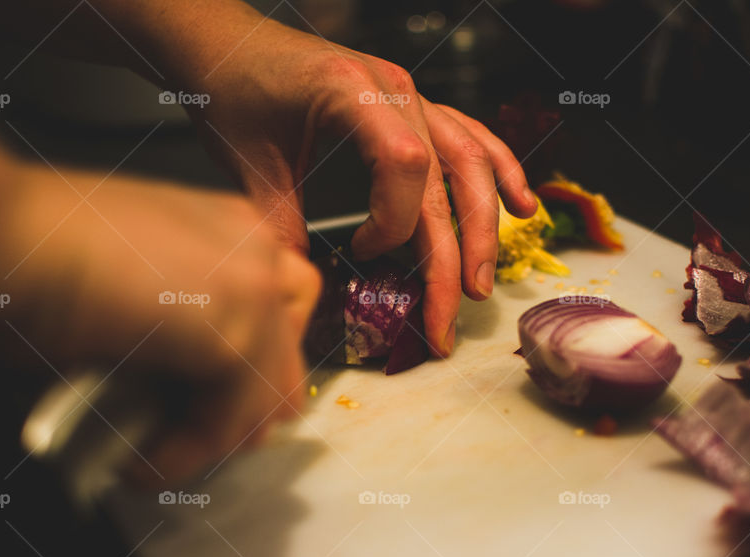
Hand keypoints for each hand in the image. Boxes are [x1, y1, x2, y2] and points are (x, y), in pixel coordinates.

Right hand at [7, 167, 320, 484]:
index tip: (212, 400)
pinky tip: (141, 462)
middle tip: (191, 434)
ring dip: (213, 438)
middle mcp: (255, 249)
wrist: (4, 238)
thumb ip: (175, 325)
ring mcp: (255, 288)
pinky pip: (228, 425)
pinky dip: (184, 456)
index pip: (283, 310)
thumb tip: (180, 393)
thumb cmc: (36, 252)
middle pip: (289, 358)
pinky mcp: (239, 336)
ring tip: (158, 454)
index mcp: (232, 229)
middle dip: (244, 407)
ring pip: (269, 400)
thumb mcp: (130, 282)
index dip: (250, 364)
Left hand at [162, 11, 537, 356]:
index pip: (406, 166)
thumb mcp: (250, 164)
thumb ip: (281, 227)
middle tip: (448, 322)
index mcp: (354, 92)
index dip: (392, 225)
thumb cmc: (233, 91)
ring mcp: (411, 95)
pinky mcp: (413, 106)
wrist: (227, 42)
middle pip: (448, 178)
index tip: (361, 252)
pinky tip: (522, 207)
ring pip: (470, 164)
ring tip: (481, 286)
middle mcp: (396, 90)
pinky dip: (499, 174)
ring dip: (482, 230)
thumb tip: (304, 291)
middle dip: (452, 259)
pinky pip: (470, 138)